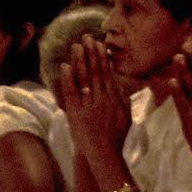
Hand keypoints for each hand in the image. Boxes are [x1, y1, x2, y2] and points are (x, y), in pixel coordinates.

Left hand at [59, 36, 131, 172]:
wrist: (104, 153)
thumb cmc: (116, 137)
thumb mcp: (126, 116)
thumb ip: (125, 99)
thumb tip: (124, 85)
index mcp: (114, 98)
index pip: (107, 73)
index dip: (102, 57)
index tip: (99, 44)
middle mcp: (102, 99)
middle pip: (96, 72)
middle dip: (91, 53)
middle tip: (87, 37)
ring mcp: (89, 105)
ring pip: (84, 79)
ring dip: (81, 61)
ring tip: (77, 45)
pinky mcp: (76, 113)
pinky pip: (71, 92)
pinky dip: (68, 79)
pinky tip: (65, 65)